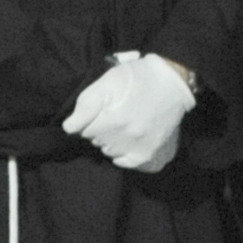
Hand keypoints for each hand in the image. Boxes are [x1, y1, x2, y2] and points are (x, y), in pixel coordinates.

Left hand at [61, 50, 196, 172]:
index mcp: (113, 121)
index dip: (92, 118)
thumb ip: (86, 103)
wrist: (172, 82)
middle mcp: (126, 139)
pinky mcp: (151, 156)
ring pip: (111, 153)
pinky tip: (132, 141)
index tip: (104, 108)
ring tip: (127, 124)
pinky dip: (126, 156)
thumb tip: (69, 128)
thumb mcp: (108, 81)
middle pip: (97, 142)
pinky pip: (128, 164)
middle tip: (117, 113)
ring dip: (114, 142)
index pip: (83, 131)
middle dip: (102, 130)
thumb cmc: (138, 78)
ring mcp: (140, 150)